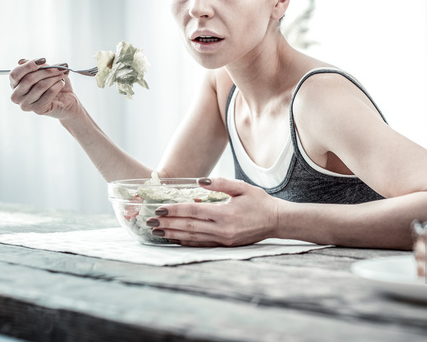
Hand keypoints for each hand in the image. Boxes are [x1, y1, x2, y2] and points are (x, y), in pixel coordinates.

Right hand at [10, 58, 81, 119]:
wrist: (66, 100)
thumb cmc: (53, 84)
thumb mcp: (45, 71)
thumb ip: (35, 66)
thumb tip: (22, 61)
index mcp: (15, 84)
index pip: (15, 74)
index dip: (29, 65)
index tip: (44, 60)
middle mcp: (16, 96)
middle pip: (29, 79)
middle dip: (47, 71)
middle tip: (60, 67)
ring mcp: (26, 104)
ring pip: (40, 85)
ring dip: (55, 77)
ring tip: (63, 74)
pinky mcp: (38, 110)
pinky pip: (49, 93)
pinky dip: (58, 85)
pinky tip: (61, 83)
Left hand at [147, 178, 279, 246]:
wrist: (277, 221)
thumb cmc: (260, 202)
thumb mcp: (242, 187)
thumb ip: (220, 183)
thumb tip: (199, 182)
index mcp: (225, 213)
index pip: (193, 210)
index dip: (174, 210)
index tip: (159, 208)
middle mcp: (222, 229)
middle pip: (189, 226)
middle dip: (168, 223)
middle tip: (150, 222)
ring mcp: (223, 239)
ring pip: (192, 237)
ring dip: (173, 234)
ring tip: (157, 231)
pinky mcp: (225, 244)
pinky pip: (201, 244)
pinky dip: (186, 242)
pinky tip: (175, 239)